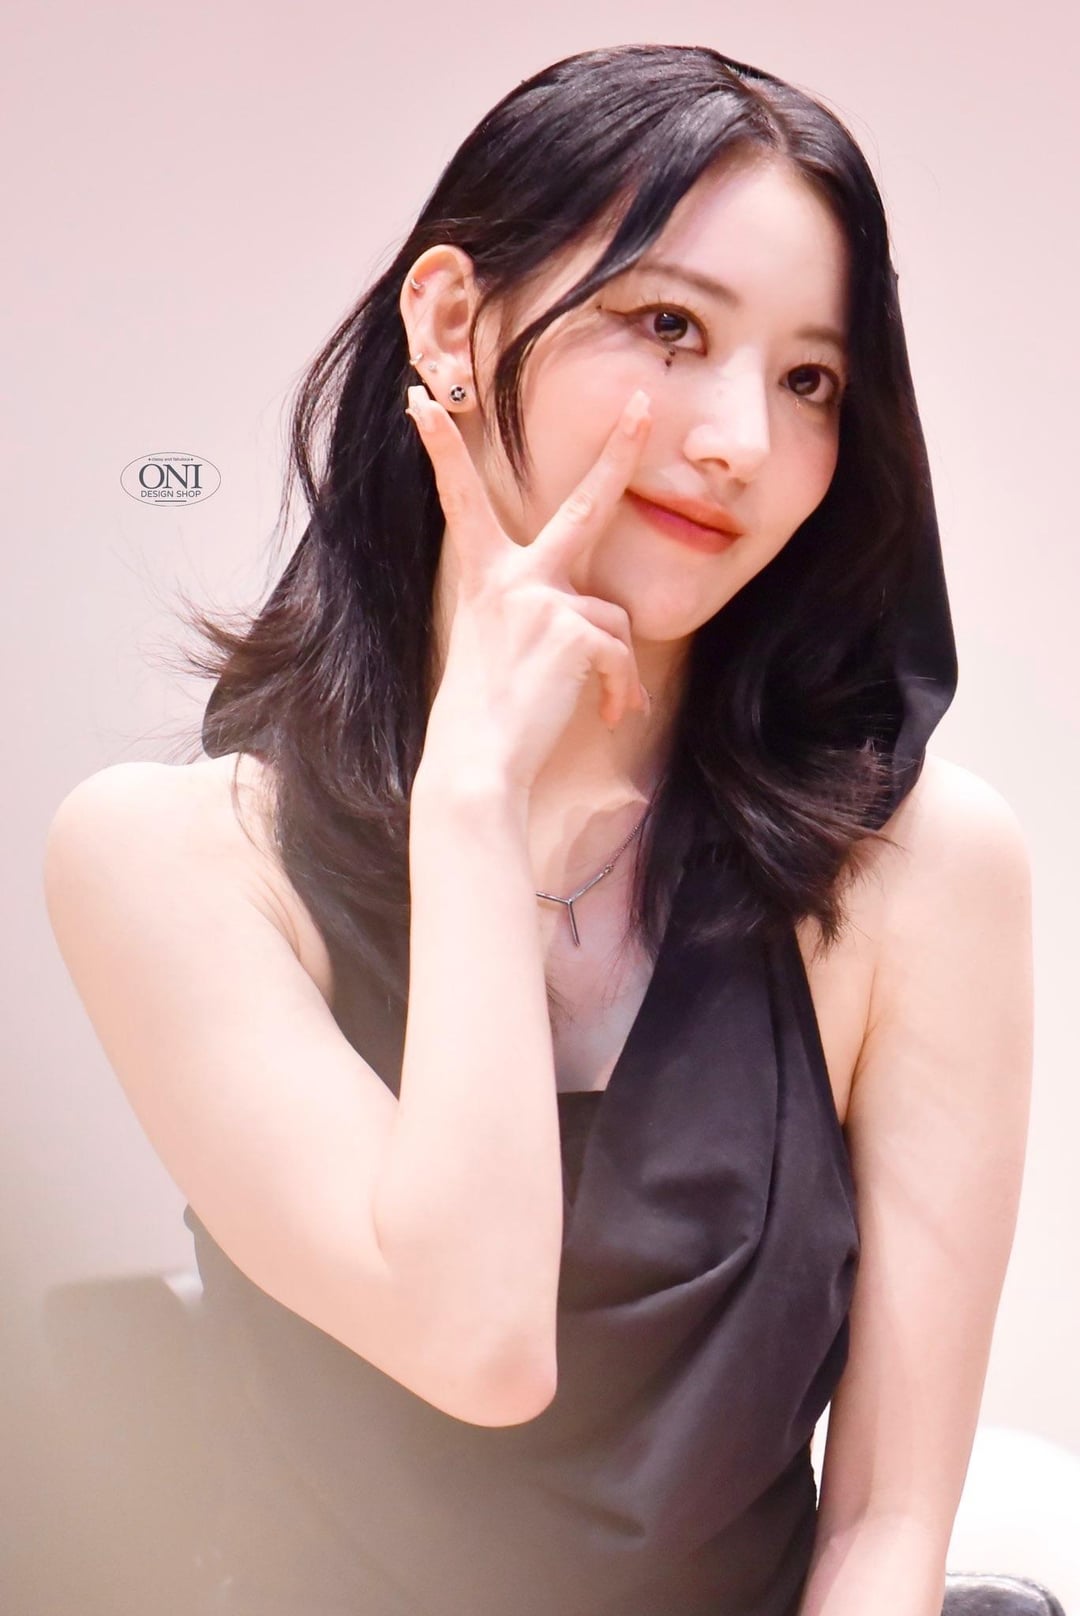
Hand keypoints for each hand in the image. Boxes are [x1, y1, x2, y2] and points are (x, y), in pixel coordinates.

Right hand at [408, 383, 653, 795]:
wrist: (477, 764)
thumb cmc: (486, 717)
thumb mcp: (501, 649)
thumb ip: (540, 615)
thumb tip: (598, 625)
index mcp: (486, 578)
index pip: (462, 502)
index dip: (441, 450)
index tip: (420, 401)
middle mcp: (513, 577)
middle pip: (582, 507)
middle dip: (618, 452)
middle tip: (646, 405)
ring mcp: (543, 599)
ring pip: (613, 618)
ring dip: (617, 670)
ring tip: (606, 709)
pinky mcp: (573, 630)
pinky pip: (621, 656)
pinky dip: (623, 692)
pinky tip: (613, 717)